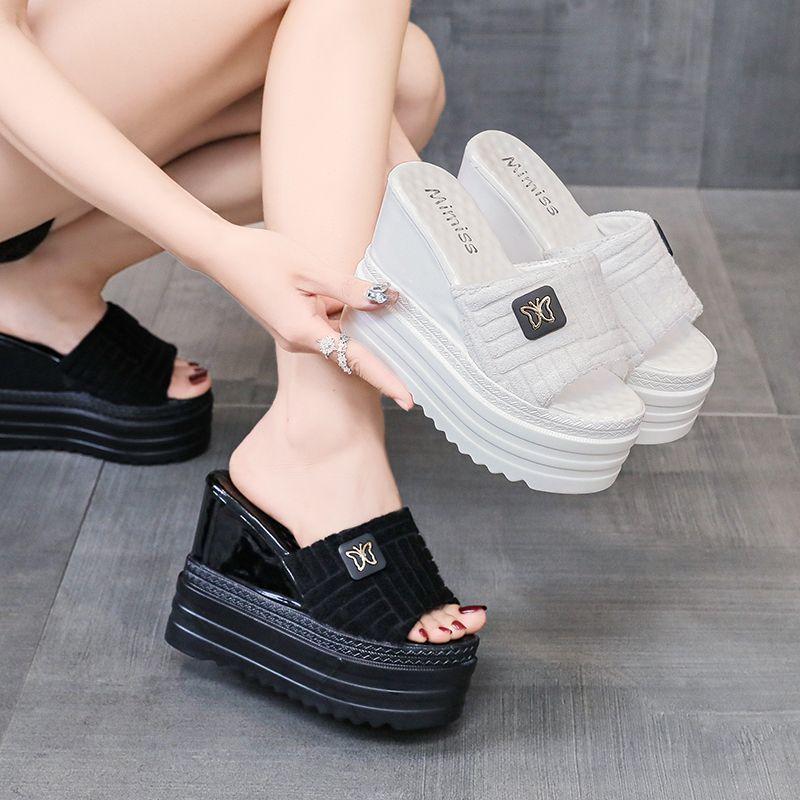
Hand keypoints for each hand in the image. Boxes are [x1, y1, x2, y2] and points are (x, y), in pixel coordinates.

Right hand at [204, 224, 412, 408]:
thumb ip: (349, 289)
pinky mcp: (293, 327)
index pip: (356, 360)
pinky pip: (327, 326)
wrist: (222, 255)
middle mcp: (300, 342)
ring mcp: (295, 336)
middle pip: (351, 348)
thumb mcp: (311, 269)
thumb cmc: (262, 257)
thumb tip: (385, 300)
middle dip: (377, 340)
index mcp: (304, 332)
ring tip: (367, 295)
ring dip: (355, 319)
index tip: (409, 400)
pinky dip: (341, 314)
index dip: (386, 379)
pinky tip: (341, 292)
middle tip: (404, 323)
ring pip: (340, 334)